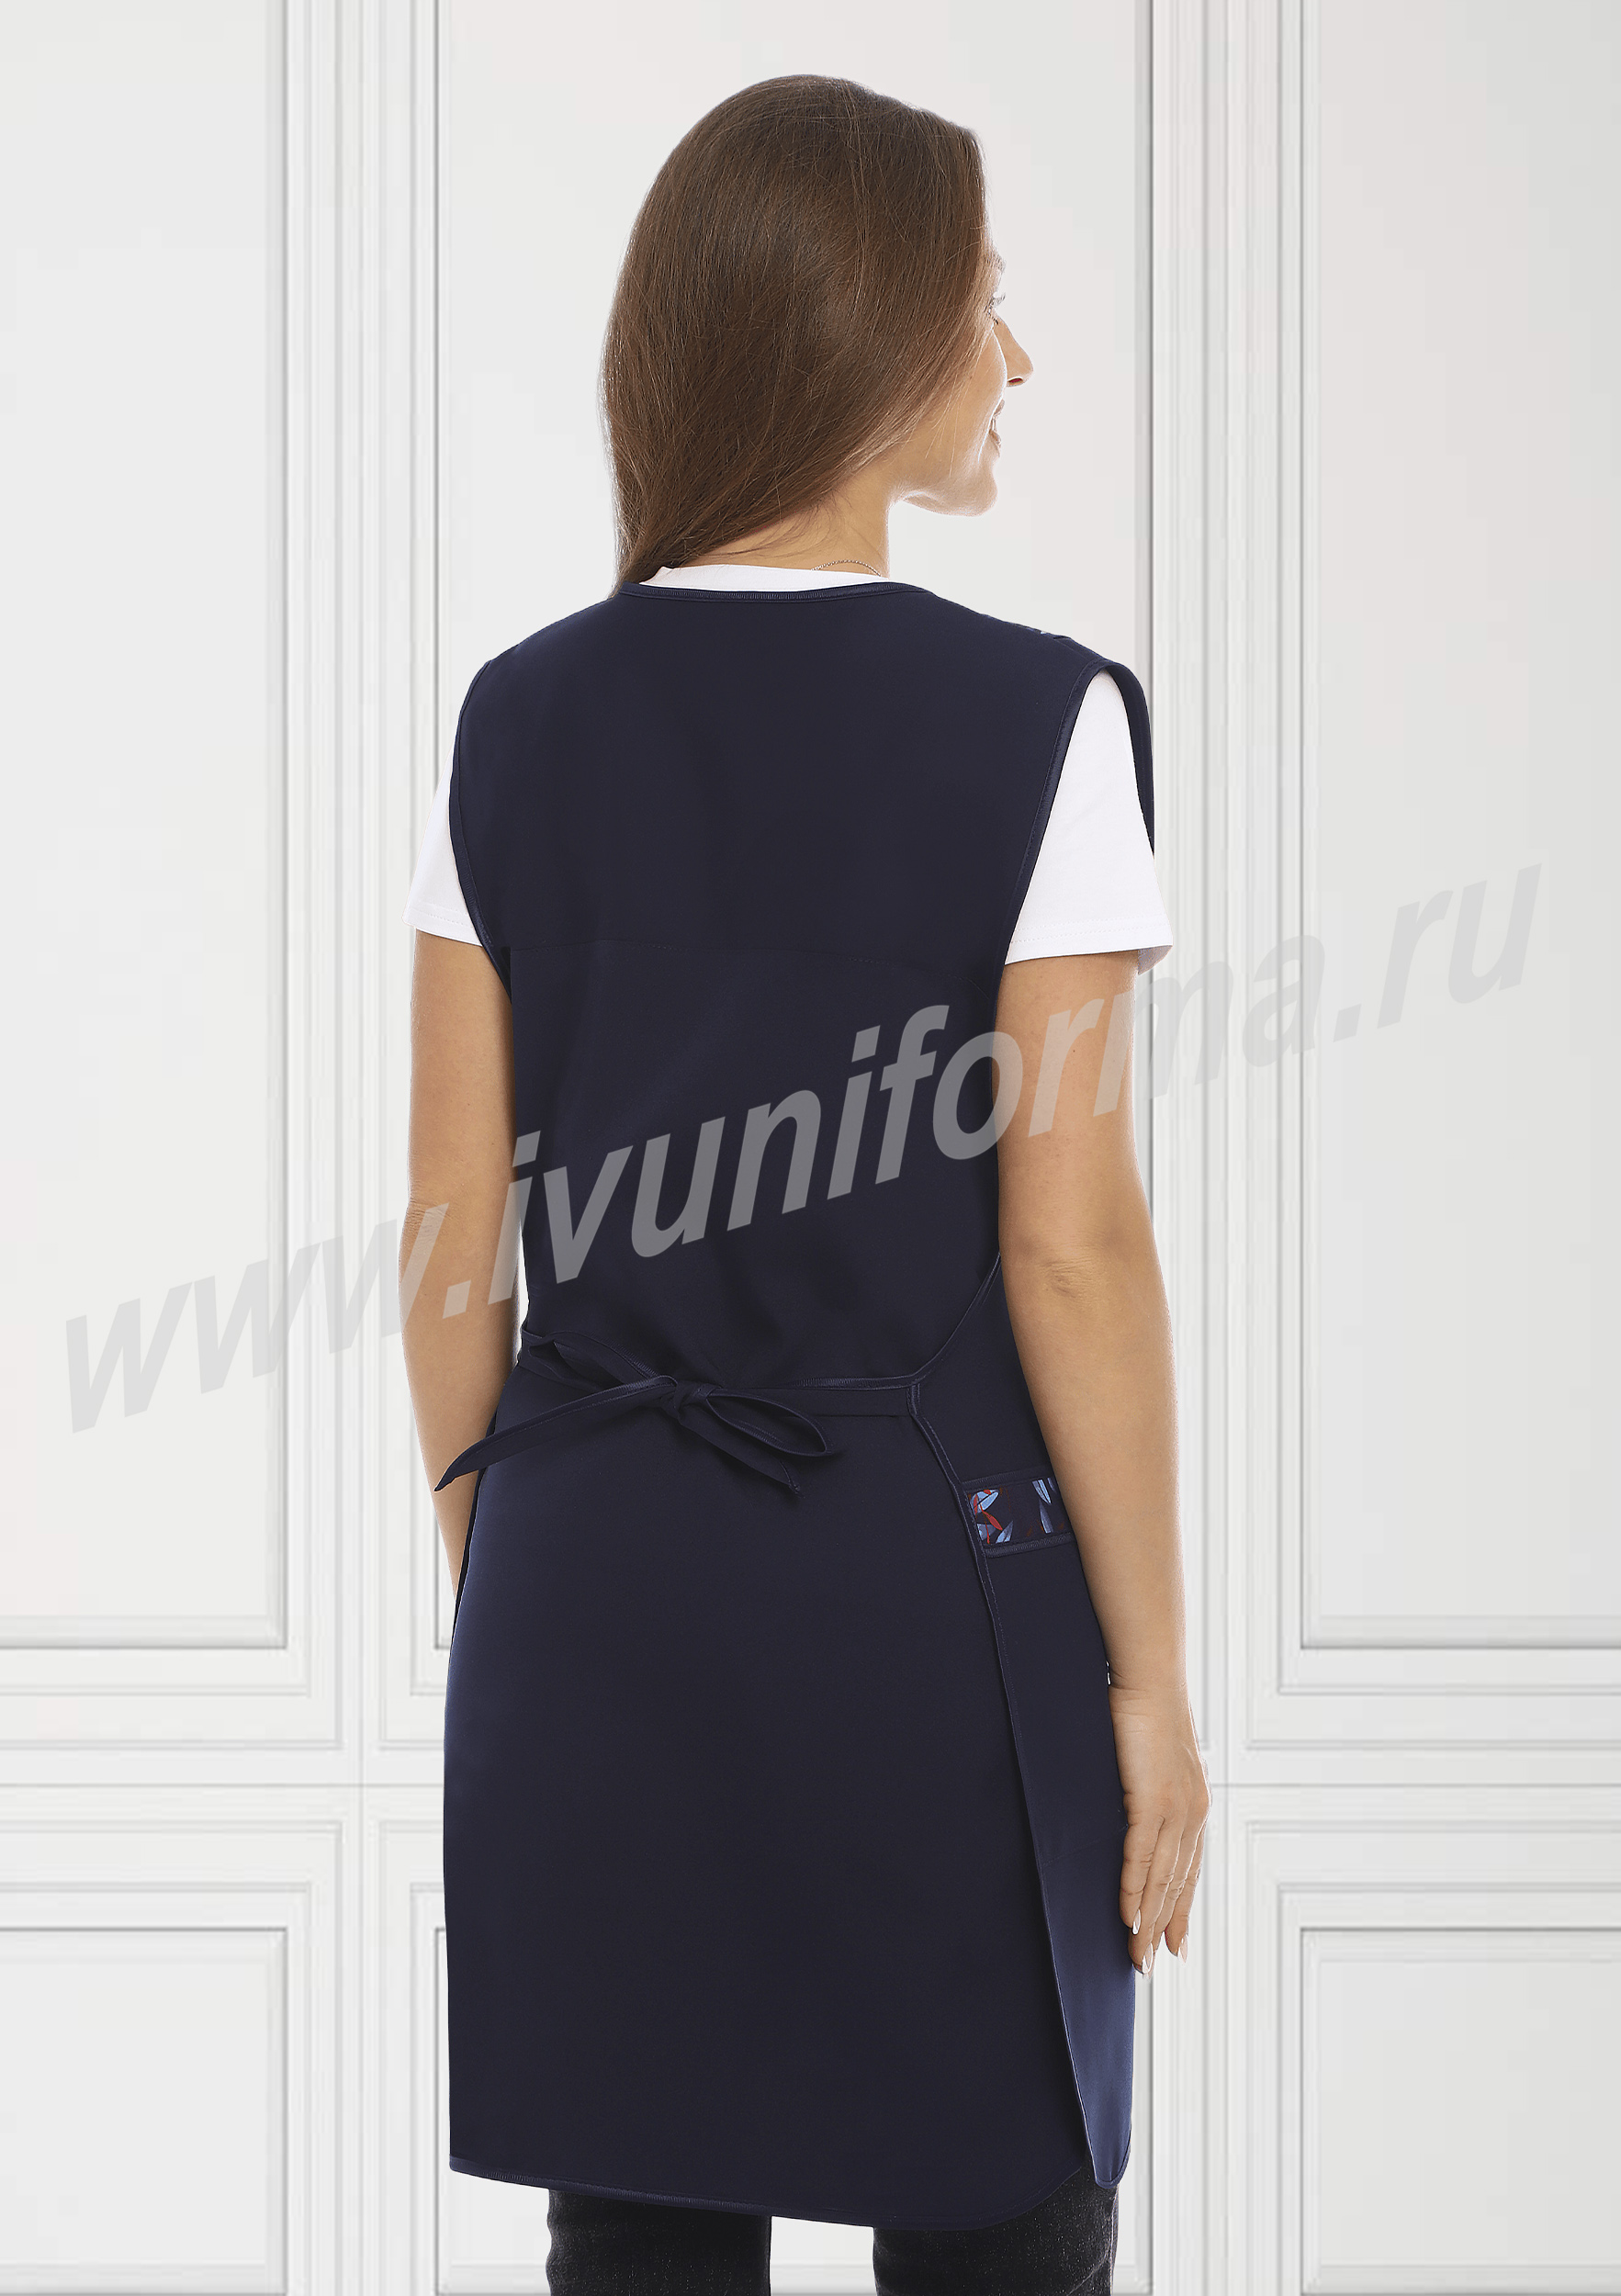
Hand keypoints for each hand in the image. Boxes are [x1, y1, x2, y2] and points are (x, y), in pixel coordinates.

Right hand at [1109, 1682, 1208, 1972]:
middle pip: (1177, 1882)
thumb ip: (1143, 1787)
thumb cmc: (1141, 1708)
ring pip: (1161, 1877)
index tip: (1173, 1943)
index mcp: (1193, 1804)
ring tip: (1135, 1954)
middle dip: (1163, 1926)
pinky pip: (1142, 1854)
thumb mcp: (1147, 1758)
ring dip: (1147, 1920)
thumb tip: (1127, 1804)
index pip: (1187, 1868)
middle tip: (1148, 1965)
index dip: (1178, 1907)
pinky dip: (1135, 1888)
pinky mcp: (1154, 1799)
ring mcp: (1176, 1808)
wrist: (1149, 1677)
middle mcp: (1193, 1813)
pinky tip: (1128, 1915)